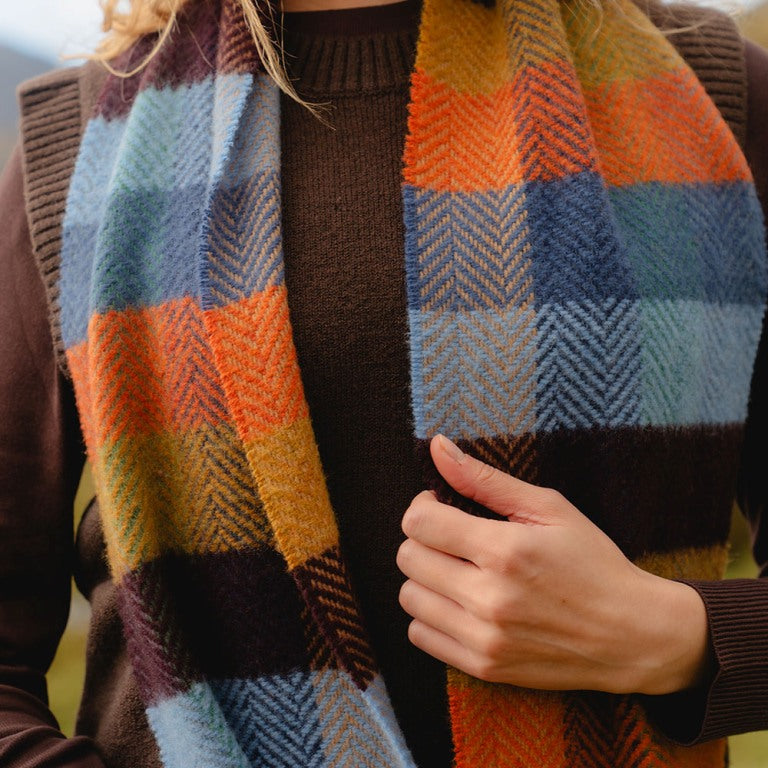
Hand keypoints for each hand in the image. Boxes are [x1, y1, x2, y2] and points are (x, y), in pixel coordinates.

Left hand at [396, 434, 710, 694]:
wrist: (632, 635)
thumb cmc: (592, 562)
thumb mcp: (549, 507)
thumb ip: (485, 478)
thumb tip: (436, 446)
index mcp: (505, 550)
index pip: (419, 522)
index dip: (423, 507)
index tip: (441, 506)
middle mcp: (489, 598)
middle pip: (409, 558)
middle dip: (424, 539)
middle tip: (451, 538)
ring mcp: (485, 638)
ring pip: (409, 597)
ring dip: (424, 578)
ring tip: (456, 570)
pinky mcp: (484, 667)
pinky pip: (421, 635)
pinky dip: (431, 615)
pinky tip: (459, 602)